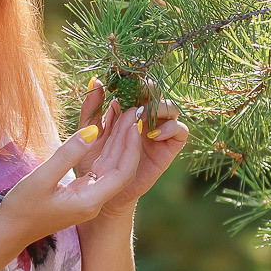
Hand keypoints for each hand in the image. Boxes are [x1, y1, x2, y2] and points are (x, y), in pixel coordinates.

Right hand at [0, 101, 141, 243]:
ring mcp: (89, 198)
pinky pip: (99, 170)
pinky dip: (105, 150)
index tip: (133, 123)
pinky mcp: (81, 193)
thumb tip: (93, 131)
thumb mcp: (41, 178)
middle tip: (133, 110)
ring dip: (118, 143)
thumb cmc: (22, 207)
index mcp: (90, 201)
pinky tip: (107, 132)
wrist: (10, 231)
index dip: (130, 147)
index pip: (122, 173)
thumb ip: (68, 155)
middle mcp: (95, 201)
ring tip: (124, 116)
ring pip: (111, 168)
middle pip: (121, 169)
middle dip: (128, 140)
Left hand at [75, 80, 189, 220]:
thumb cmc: (94, 162)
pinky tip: (152, 134)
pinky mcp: (170, 147)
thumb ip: (92, 108)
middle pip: (157, 93)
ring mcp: (160, 131)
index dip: (132, 80)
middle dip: (148, 89)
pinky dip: (170, 128)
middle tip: (136, 93)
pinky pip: (180, 131)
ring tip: (142, 117)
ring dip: (159, 107)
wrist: (103, 191)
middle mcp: (147, 118)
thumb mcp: (90, 132)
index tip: (121, 79)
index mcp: (128, 110)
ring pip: (171, 108)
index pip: (136, 87)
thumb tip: (95, 81)